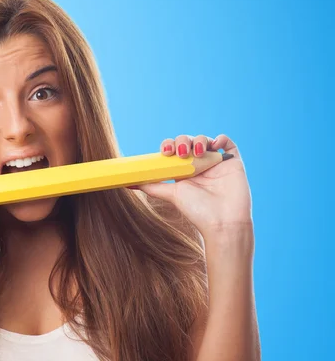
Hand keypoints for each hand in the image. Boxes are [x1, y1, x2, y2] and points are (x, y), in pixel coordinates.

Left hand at [131, 134, 251, 237]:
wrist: (222, 222)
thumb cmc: (197, 211)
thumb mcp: (171, 195)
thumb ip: (152, 186)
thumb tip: (127, 182)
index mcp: (183, 171)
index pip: (173, 150)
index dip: (168, 146)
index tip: (165, 152)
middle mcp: (198, 165)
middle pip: (187, 142)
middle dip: (182, 141)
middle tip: (180, 152)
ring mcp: (215, 162)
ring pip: (205, 139)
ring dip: (199, 140)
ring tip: (197, 152)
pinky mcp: (232, 162)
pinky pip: (228, 143)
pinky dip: (221, 138)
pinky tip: (215, 144)